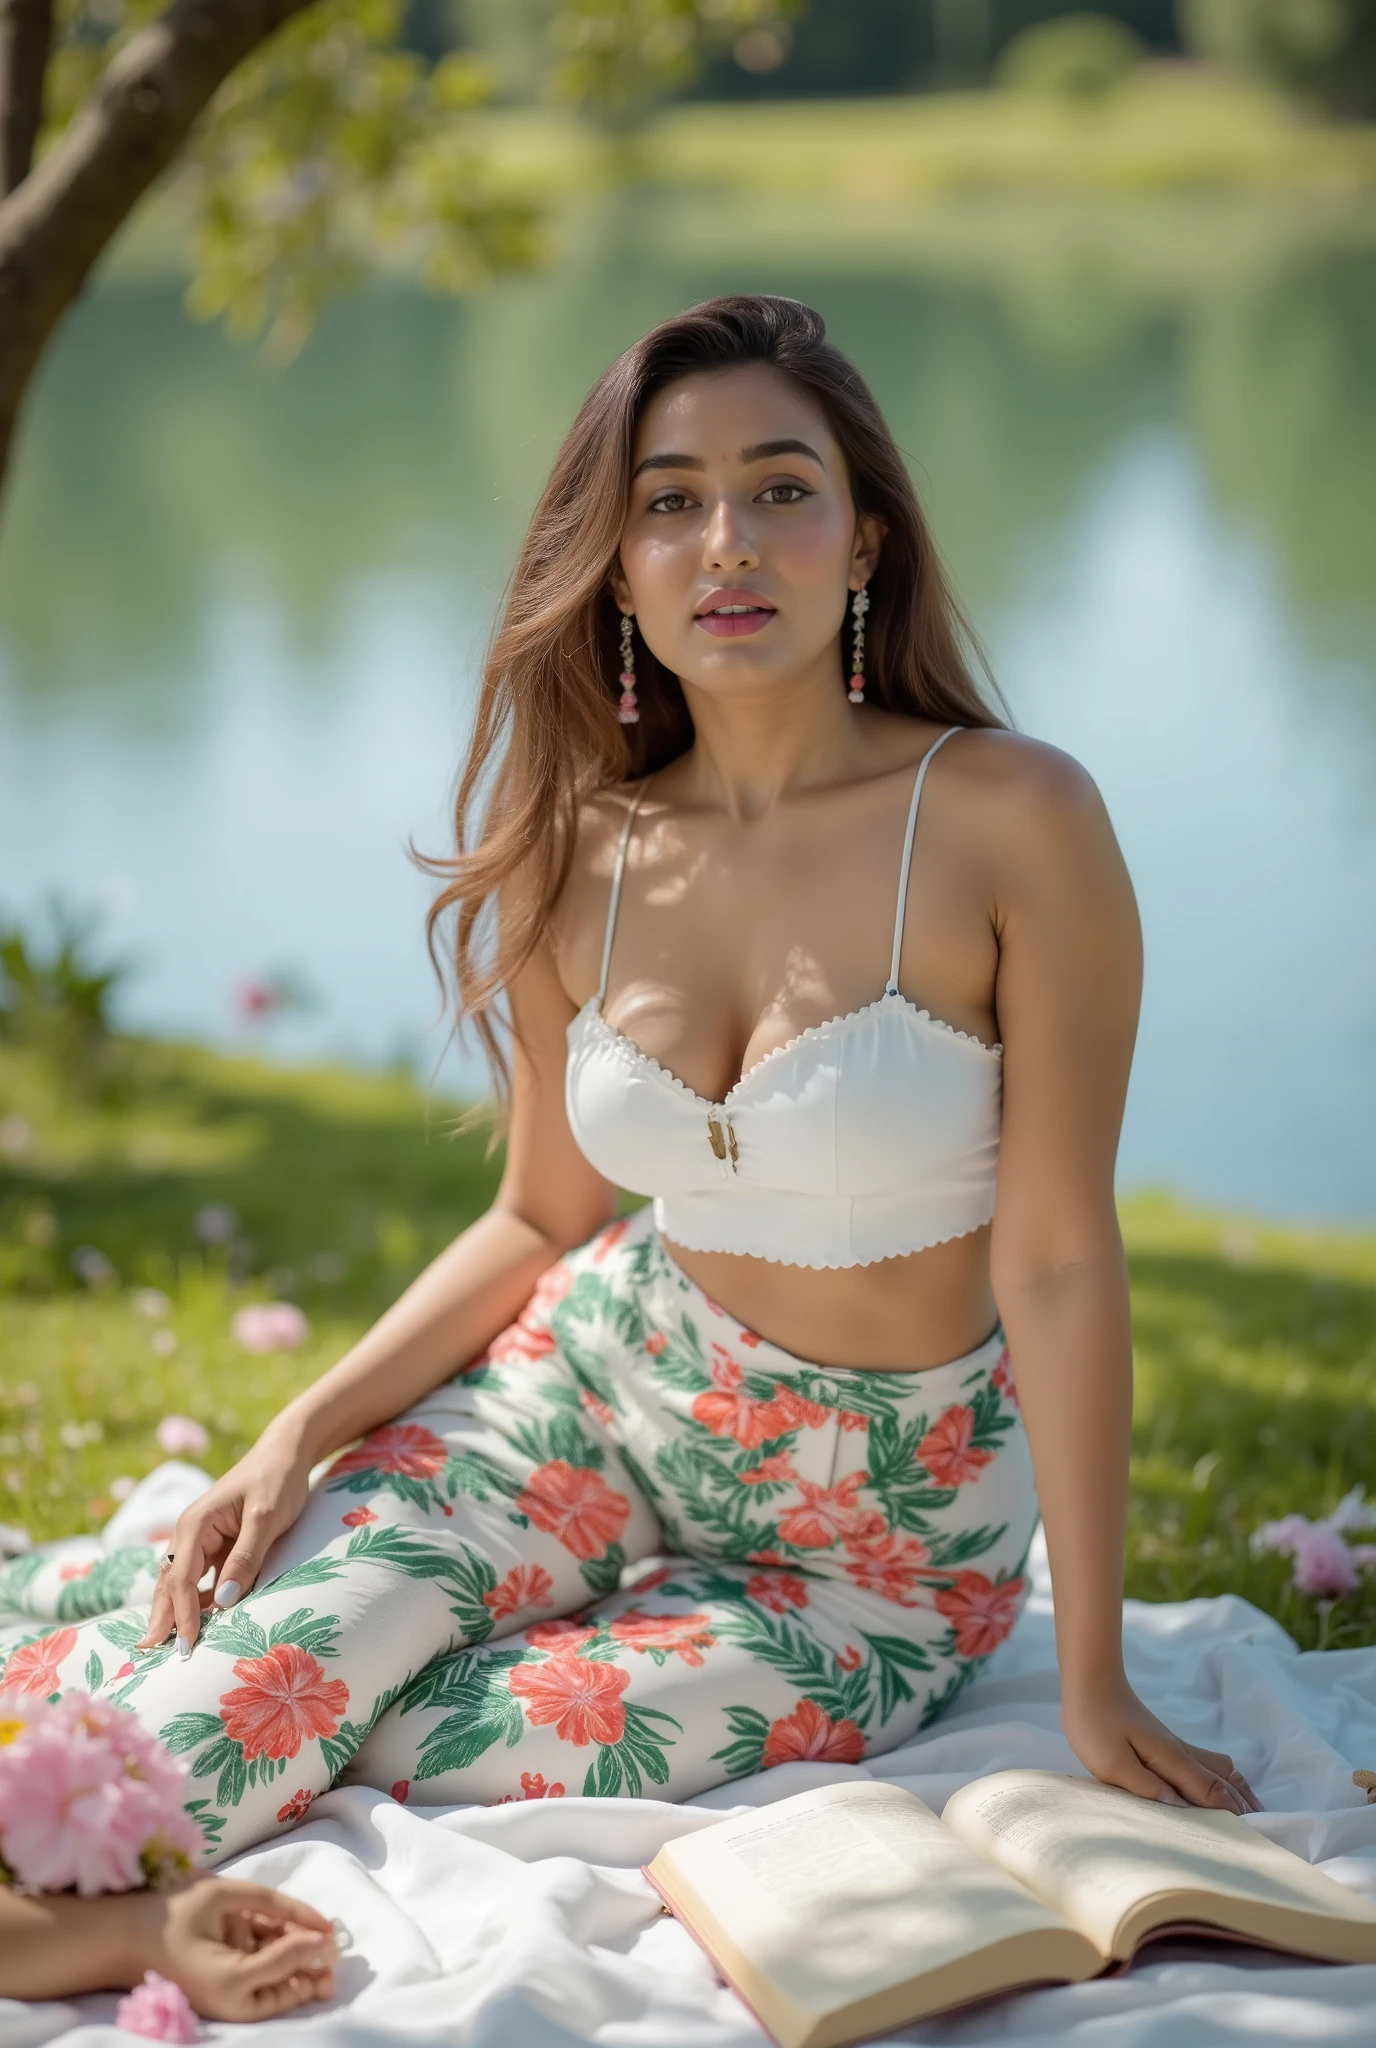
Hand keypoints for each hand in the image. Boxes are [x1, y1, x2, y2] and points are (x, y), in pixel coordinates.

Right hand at [125, 1878, 336, 2019]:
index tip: (332, 1929)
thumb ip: (272, 1908)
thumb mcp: (222, 1896)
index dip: (314, 1947)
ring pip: (275, 1978)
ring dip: (295, 1954)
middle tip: (331, 1935)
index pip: (289, 1965)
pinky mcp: (221, 1989)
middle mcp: (232, 2000)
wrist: (120, 1935)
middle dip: (312, 1960)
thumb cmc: (169, 1912)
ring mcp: (226, 1998)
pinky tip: (283, 1931)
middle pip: (287, 1983)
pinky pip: (256, 1973)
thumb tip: (318, 1929)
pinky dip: (272, 1953)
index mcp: (233, 1982)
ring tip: (312, 1931)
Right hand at [137, 1432, 313, 1652]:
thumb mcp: (266, 1518)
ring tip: (167, 1648)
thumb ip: (246, 1557)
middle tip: (150, 1656)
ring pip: (181, 1583)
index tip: (187, 1645)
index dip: (182, 1614)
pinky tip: (197, 1626)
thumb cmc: (277, 1480)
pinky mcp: (216, 1546)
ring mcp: (201, 1540)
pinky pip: (200, 1579)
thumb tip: (225, 1602)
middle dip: (162, 1618)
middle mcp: (190, 1533)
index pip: (181, 1578)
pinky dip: (196, 1602)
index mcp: (196, 1523)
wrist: (287, 1453)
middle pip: (170, 1583)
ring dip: (174, 1613)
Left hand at [1062, 1672, 1260, 1813]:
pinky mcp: (1167, 1743)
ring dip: (1238, 1788)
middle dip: (1245, 1803)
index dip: (1231, 1815)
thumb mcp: (1112, 1762)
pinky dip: (1224, 1778)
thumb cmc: (1095, 1724)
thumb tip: (1180, 1809)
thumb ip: (1146, 1786)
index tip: (1250, 1839)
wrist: (1091, 1684)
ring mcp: (1176, 1745)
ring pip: (1220, 1767)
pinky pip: (1207, 1763)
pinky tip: (1220, 1786)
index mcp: (1172, 1759)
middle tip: (1264, 1830)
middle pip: (1225, 1778)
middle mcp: (1182, 1752)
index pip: (1211, 1791)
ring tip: (1252, 1811)